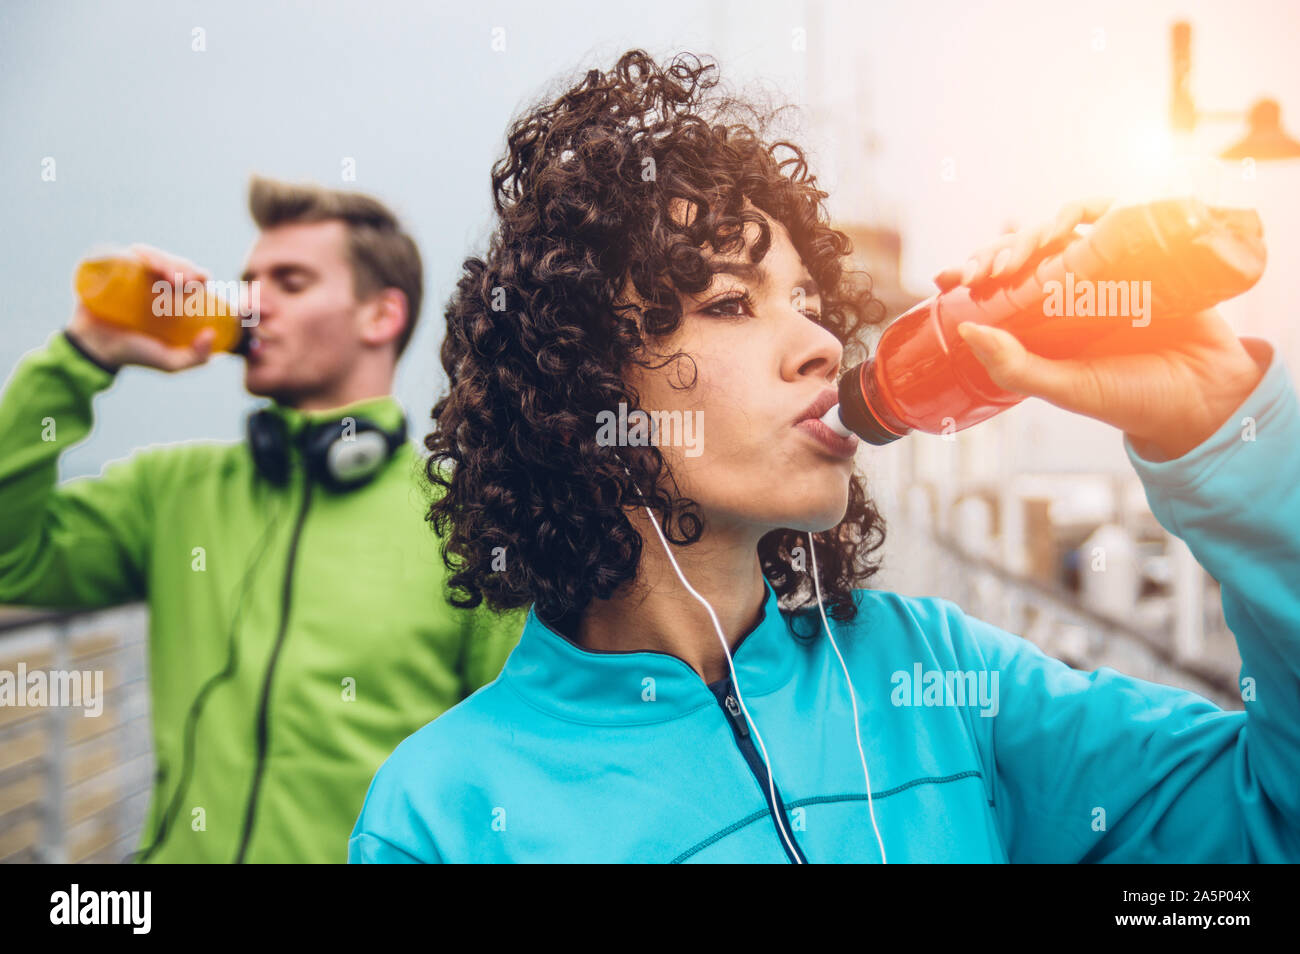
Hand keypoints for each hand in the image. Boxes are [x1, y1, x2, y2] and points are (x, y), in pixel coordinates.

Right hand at [68, 243, 216, 372]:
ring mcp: (131, 273)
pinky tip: (148, 263)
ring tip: (167, 276)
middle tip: (182, 282)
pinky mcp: (110, 268)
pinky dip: (140, 253)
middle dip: (183, 267)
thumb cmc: (134, 354)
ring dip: (164, 259)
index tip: (197, 285)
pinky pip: (125, 253)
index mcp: (171, 296)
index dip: (198, 275)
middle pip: (173, 263)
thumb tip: (211, 334)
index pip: (191, 277)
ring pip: (153, 255)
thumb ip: (197, 358)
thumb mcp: (170, 362)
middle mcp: (153, 281)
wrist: (95, 350)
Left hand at [938, 200, 1266, 460]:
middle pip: (1029, 247)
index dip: (976, 269)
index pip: (1002, 280)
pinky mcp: (1151, 254)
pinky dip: (1104, 209)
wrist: (1207, 398)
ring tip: (1037, 246)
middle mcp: (1076, 286)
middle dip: (1004, 248)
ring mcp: (1113, 267)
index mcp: (1048, 316)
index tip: (950, 278)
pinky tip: (1088, 218)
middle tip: (992, 268)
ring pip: (1070, 226)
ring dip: (1046, 226)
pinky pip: (1124, 218)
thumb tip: (966, 331)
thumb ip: (1016, 368)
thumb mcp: (1066, 389)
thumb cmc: (1132, 399)